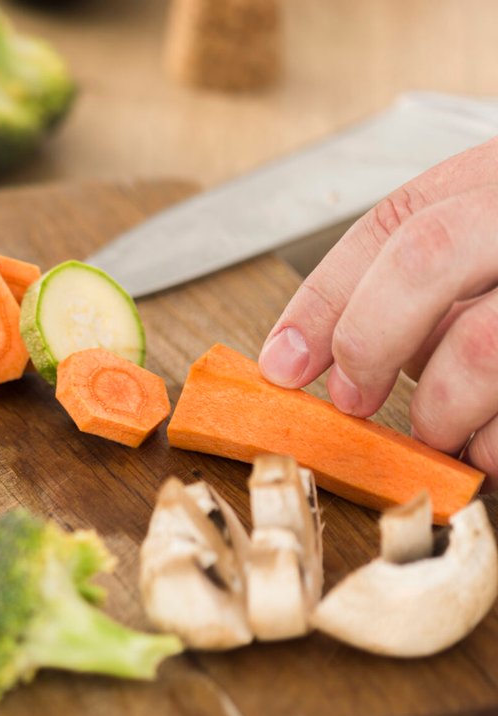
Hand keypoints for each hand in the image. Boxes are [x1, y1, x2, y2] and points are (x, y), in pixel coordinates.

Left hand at [257, 137, 497, 482]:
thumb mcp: (486, 239)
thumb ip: (418, 280)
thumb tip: (315, 356)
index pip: (396, 224)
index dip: (325, 300)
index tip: (284, 364)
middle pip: (430, 255)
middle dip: (372, 340)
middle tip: (357, 400)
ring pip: (483, 347)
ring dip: (447, 411)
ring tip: (450, 434)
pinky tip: (496, 446)